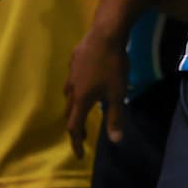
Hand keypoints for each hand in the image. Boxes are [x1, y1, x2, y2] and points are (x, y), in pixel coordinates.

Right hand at [63, 26, 126, 156]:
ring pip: (69, 94)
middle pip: (69, 111)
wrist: (105, 33)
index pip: (74, 126)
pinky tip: (86, 81)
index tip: (79, 154)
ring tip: (83, 108)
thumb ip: (115, 117)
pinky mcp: (74, 59)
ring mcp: (71, 72)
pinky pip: (73, 78)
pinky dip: (78, 87)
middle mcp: (72, 88)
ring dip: (74, 105)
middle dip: (75, 125)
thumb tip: (115, 141)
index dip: (76, 142)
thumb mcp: (117, 93)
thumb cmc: (113, 65)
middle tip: (84, 134)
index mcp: (81, 98)